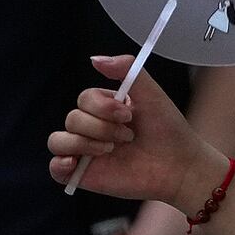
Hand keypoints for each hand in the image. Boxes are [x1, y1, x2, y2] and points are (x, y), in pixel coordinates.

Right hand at [48, 56, 220, 207]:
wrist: (179, 166)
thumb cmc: (168, 130)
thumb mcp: (151, 92)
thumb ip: (126, 69)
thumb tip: (94, 59)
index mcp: (105, 108)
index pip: (84, 99)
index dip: (102, 106)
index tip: (127, 115)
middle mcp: (93, 129)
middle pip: (72, 119)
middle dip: (101, 127)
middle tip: (128, 136)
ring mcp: (86, 152)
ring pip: (58, 140)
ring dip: (84, 143)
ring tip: (111, 150)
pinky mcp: (84, 175)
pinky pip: (55, 168)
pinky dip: (60, 163)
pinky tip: (76, 162)